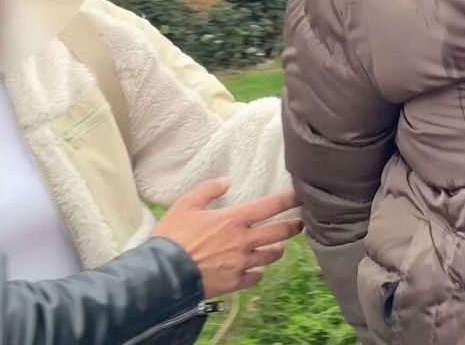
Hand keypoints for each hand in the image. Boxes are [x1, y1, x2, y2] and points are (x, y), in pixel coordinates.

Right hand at [152, 178, 302, 297]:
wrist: (164, 274)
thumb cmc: (173, 237)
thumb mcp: (185, 205)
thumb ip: (208, 190)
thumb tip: (226, 181)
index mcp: (234, 220)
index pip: (270, 206)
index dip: (288, 200)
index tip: (301, 197)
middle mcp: (244, 241)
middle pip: (279, 233)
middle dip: (293, 227)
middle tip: (300, 224)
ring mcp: (241, 263)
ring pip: (271, 256)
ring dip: (277, 250)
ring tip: (278, 247)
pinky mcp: (235, 282)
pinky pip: (256, 277)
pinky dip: (258, 273)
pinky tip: (256, 270)